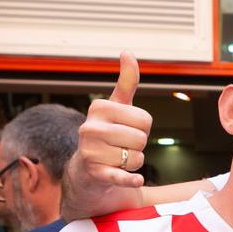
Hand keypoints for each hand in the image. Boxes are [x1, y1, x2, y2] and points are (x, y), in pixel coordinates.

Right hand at [62, 52, 151, 220]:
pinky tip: (136, 179)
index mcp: (98, 108)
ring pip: (136, 158)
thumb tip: (127, 52)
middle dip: (138, 146)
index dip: (142, 128)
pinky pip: (122, 176)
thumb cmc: (108, 133)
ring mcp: (90, 152)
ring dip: (133, 162)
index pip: (145, 119)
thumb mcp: (117, 106)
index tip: (127, 129)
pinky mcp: (95, 174)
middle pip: (141, 139)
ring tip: (117, 159)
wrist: (87, 170)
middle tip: (122, 147)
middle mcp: (90, 128)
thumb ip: (126, 82)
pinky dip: (131, 179)